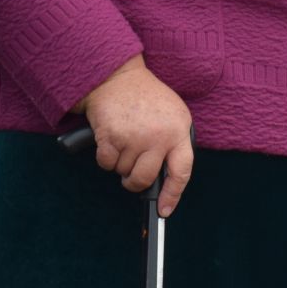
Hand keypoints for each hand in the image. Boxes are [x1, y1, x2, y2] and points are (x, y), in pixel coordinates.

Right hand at [78, 54, 194, 217]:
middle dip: (134, 183)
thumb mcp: (172, 114)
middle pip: (145, 178)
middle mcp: (158, 136)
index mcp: (178, 130)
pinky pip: (106, 164)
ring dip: (119, 163)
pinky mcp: (111, 136)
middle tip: (130, 176)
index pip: (181, 172)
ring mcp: (134, 137)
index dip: (172, 195)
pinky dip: (105, 157)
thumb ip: (174, 142)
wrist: (117, 77)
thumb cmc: (145, 98)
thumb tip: (166, 179)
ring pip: (123, 171)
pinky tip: (109, 139)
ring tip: (122, 140)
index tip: (164, 210)